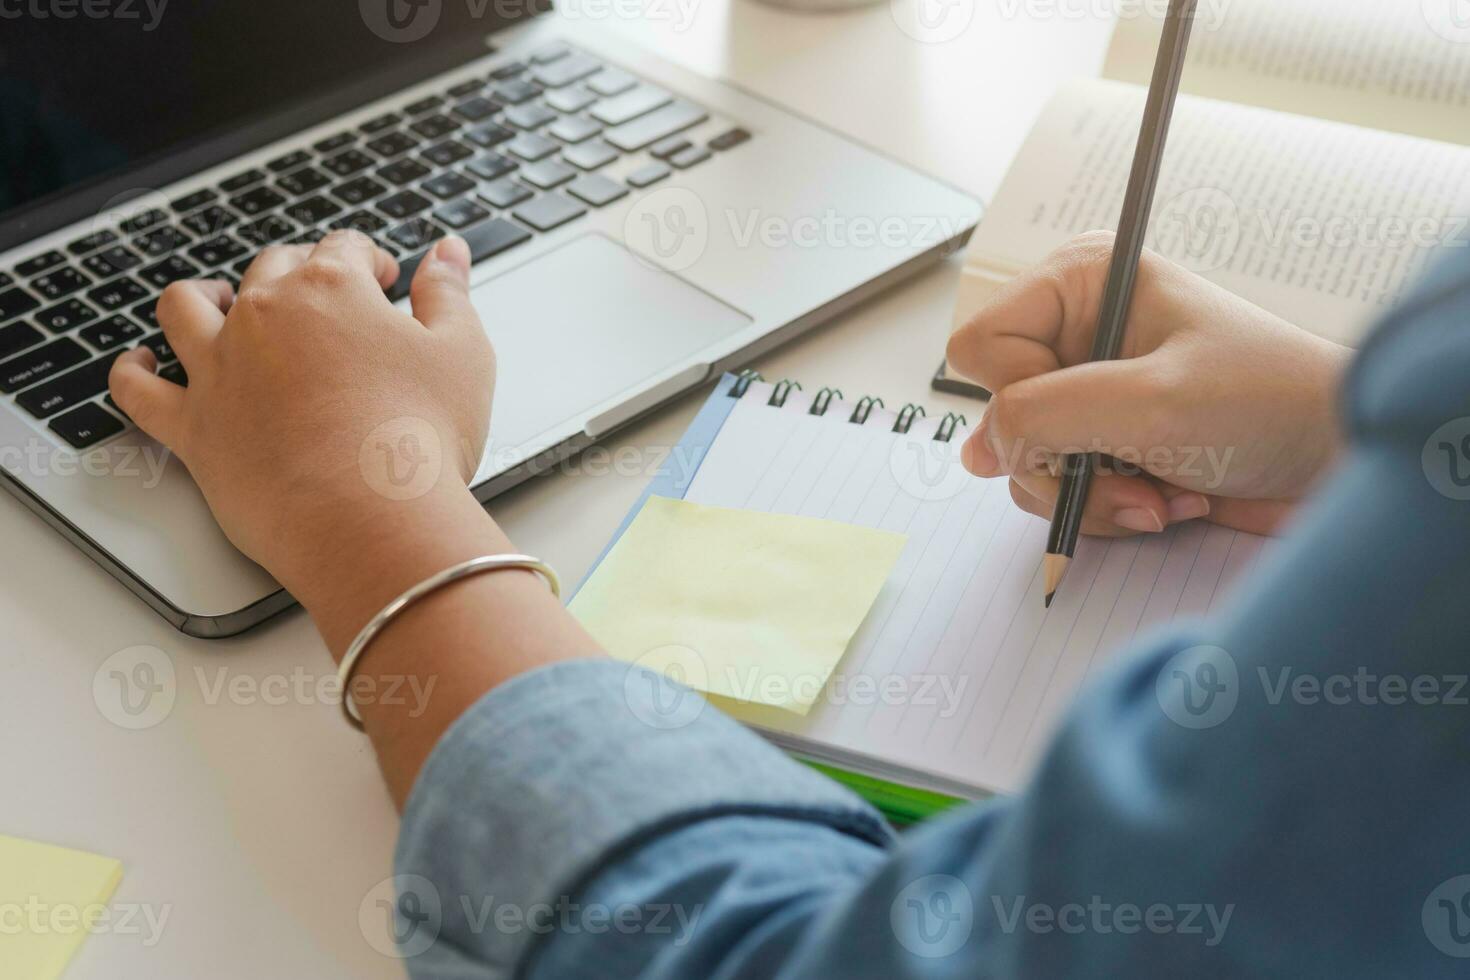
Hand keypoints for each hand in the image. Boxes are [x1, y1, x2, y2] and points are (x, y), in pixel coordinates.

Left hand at [108, 232, 494, 594]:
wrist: (373, 518)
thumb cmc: (422, 438)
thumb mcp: (463, 353)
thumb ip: (450, 294)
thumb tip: (448, 252)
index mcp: (331, 289)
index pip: (344, 248)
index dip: (369, 261)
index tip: (385, 282)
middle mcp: (265, 315)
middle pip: (271, 268)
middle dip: (301, 273)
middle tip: (328, 303)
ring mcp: (221, 368)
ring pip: (187, 307)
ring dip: (202, 297)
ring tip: (218, 304)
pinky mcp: (194, 426)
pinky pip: (139, 392)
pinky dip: (132, 373)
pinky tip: (141, 365)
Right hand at [946, 231, 1351, 536]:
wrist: (1341, 458)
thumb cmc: (1269, 403)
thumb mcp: (1148, 403)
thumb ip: (1043, 416)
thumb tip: (981, 449)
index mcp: (1081, 282)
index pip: (983, 344)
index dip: (1018, 396)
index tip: (1082, 417)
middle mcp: (1077, 332)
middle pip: (998, 411)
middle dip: (1060, 459)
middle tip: (1127, 470)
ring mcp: (1089, 392)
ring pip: (1023, 461)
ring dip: (1088, 493)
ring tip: (1158, 492)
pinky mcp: (1105, 442)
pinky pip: (1058, 489)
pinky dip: (1105, 508)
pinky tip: (1165, 499)